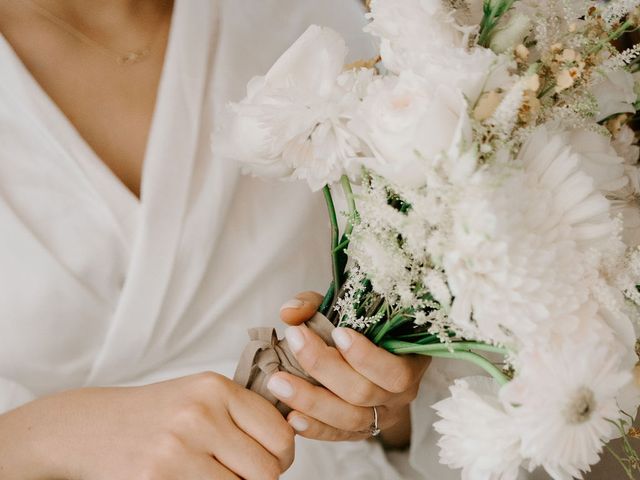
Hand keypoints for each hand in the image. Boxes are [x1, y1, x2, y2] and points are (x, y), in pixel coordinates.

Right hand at [0, 373, 293, 479]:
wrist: (91, 427)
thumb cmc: (156, 414)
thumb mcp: (200, 396)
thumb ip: (243, 413)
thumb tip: (289, 441)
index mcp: (215, 388)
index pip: (280, 434)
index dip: (283, 456)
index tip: (273, 460)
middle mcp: (199, 414)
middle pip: (266, 470)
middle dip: (261, 479)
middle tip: (243, 475)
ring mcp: (177, 449)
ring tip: (215, 475)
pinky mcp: (157, 479)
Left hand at [273, 292, 429, 446]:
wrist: (363, 353)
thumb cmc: (357, 328)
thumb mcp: (341, 309)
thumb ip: (315, 305)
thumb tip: (290, 313)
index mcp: (409, 363)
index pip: (393, 370)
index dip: (365, 356)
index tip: (336, 332)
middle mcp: (399, 396)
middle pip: (363, 392)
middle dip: (324, 366)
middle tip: (294, 340)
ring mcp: (380, 418)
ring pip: (349, 419)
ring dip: (311, 400)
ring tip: (278, 381)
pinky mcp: (360, 433)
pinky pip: (338, 436)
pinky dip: (314, 428)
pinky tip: (290, 416)